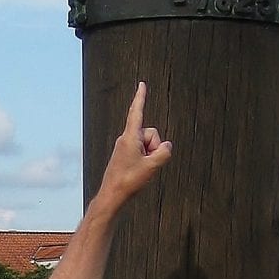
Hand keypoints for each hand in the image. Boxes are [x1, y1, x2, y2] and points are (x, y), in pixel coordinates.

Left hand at [98, 82, 171, 211]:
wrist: (112, 194)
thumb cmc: (129, 180)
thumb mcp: (153, 166)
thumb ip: (164, 152)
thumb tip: (166, 146)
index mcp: (130, 137)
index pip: (137, 112)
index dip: (141, 97)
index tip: (142, 84)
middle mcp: (126, 138)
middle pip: (151, 134)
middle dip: (155, 147)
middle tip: (147, 164)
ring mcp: (125, 146)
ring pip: (148, 145)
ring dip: (150, 156)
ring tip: (141, 170)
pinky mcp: (125, 154)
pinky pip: (142, 152)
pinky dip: (145, 160)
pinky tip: (138, 172)